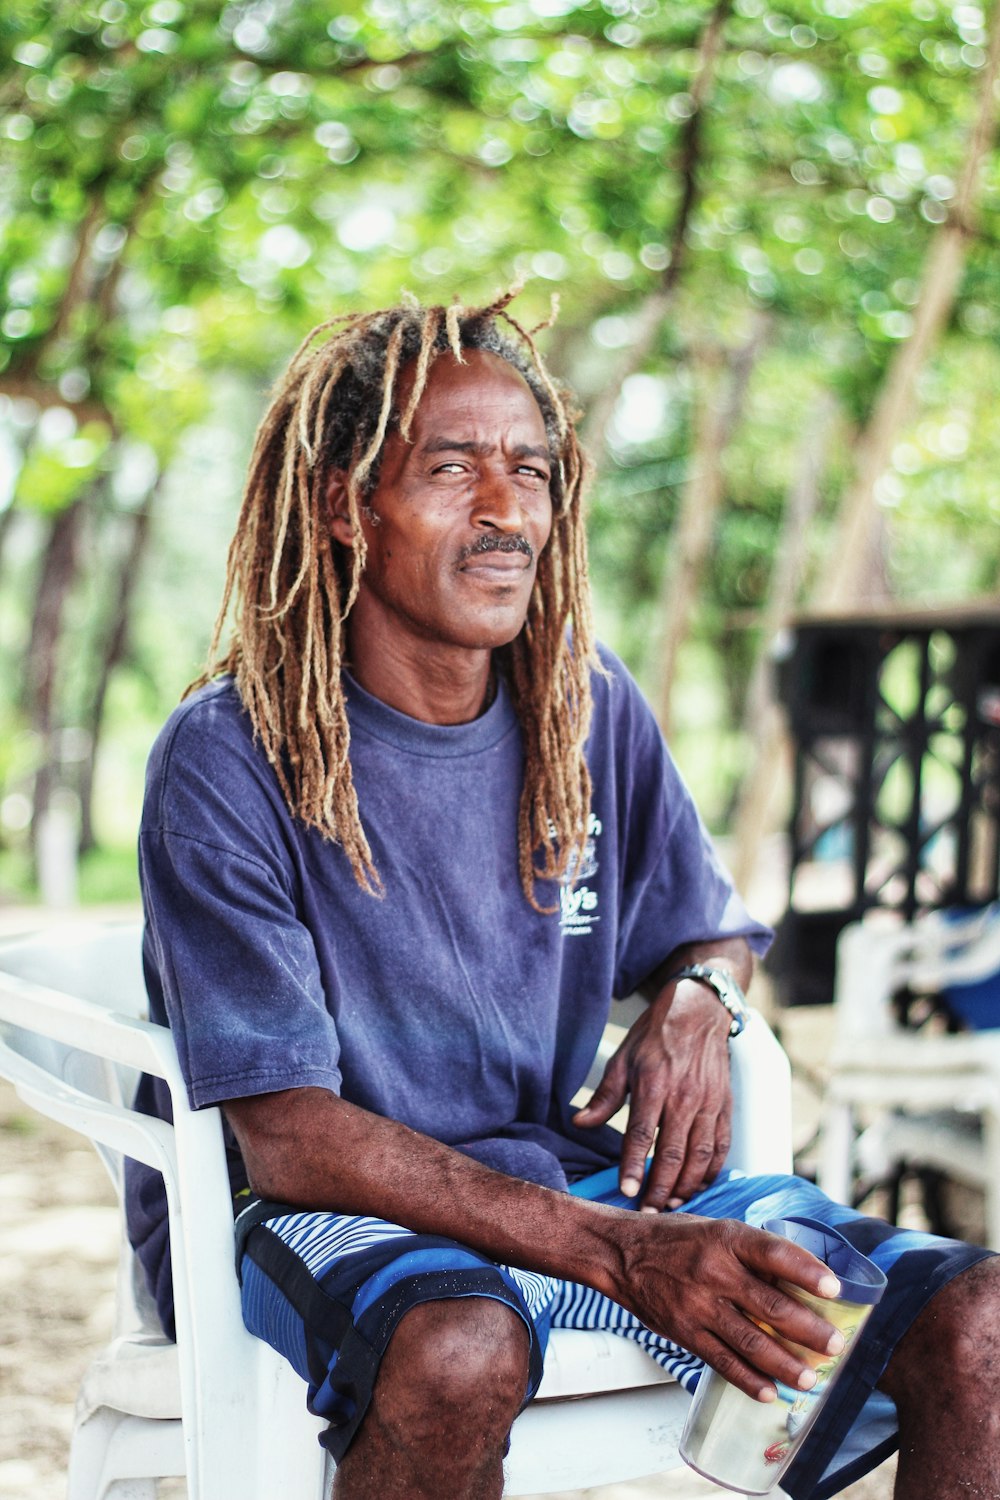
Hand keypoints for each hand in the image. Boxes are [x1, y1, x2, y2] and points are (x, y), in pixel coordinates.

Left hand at [572, 977, 732, 1209]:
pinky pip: (721, 1147)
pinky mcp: (725, 1107)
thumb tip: (580, 1123)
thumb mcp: (623, 1059)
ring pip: (699, 1156)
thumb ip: (604, 1096)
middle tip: (648, 1213)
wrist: (699, 1011)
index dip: (633, 1166)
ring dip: (686, 1186)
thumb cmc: (656, 1035)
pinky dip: (711, 1171)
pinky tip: (698, 1186)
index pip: (641, 1135)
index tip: (626, 1192)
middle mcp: (684, 1097)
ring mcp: (709, 1103)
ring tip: (671, 1205)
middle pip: (672, 1154)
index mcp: (654, 1085)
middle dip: (659, 1189)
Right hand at [609, 1212, 845, 1401]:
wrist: (620, 1252)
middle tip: (834, 1347)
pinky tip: (769, 1392)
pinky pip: (722, 1361)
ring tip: (809, 1379)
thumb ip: (752, 1255)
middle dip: (809, 1331)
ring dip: (786, 1365)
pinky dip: (748, 1379)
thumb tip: (798, 1282)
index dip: (807, 1271)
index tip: (836, 1289)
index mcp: (726, 1238)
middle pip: (771, 1306)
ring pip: (751, 1342)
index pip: (774, 1253)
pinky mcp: (684, 1332)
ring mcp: (698, 1305)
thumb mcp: (716, 1230)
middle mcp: (714, 1271)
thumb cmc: (674, 1238)